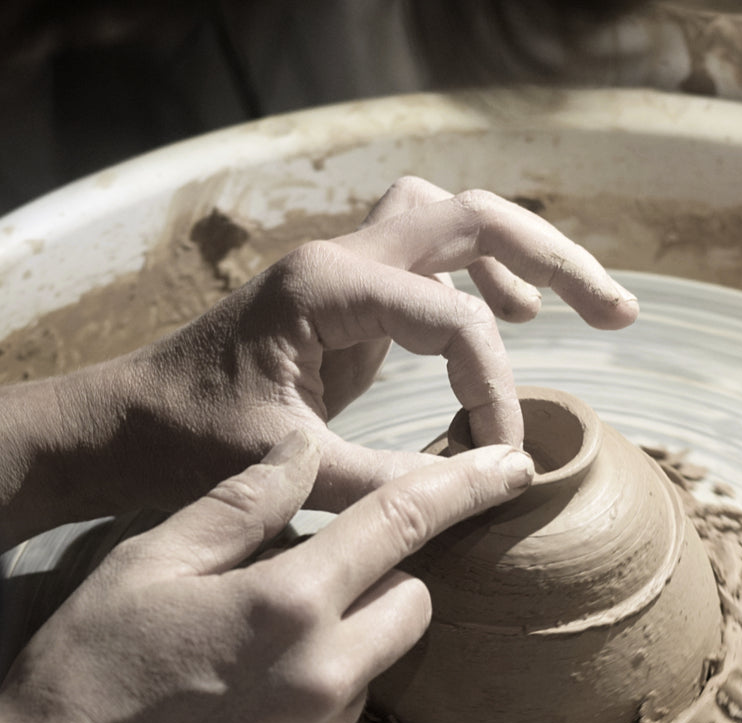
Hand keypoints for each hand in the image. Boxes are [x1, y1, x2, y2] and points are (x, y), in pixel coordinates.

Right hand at [0, 431, 533, 722]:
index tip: (511, 467)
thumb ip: (240, 502)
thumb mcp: (149, 561)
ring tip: (248, 650)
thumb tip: (301, 447)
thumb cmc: (89, 668)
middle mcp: (326, 674)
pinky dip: (313, 697)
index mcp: (288, 602)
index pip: (400, 524)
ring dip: (341, 640)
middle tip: (301, 574)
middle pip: (412, 600)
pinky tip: (240, 704)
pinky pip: (340, 720)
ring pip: (375, 662)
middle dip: (381, 576)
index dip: (461, 485)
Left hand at [123, 177, 635, 512]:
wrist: (125, 420)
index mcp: (324, 288)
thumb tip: (490, 485)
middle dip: (551, 257)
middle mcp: (337, 261)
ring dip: (517, 254)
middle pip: (470, 219)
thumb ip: (389, 485)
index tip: (502, 455)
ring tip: (573, 310)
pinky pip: (424, 264)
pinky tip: (505, 317)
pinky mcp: (340, 300)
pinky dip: (472, 280)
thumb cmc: (185, 440)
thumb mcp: (288, 469)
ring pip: (448, 225)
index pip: (452, 320)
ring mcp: (338, 273)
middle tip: (617, 314)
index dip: (493, 388)